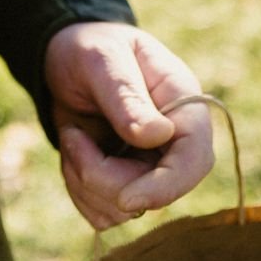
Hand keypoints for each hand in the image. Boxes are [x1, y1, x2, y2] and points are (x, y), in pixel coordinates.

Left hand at [44, 22, 213, 230]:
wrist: (65, 58)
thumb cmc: (90, 47)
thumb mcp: (103, 59)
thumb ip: (126, 95)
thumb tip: (158, 136)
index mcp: (184, 105)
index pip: (194, 159)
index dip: (166, 186)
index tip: (126, 199)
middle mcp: (173, 142)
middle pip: (155, 192)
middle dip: (104, 177)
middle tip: (73, 137)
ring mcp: (150, 166)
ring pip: (125, 210)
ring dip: (85, 181)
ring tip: (73, 137)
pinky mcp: (124, 183)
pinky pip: (103, 212)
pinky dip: (78, 189)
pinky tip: (74, 152)